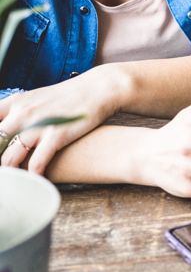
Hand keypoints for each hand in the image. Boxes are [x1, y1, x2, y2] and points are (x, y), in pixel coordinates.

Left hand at [0, 66, 130, 172]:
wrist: (99, 88)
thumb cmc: (67, 97)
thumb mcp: (35, 99)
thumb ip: (15, 114)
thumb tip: (4, 131)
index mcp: (15, 103)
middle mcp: (22, 113)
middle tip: (4, 173)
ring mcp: (39, 125)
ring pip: (9, 159)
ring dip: (9, 174)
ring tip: (12, 183)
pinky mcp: (57, 135)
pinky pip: (36, 163)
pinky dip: (32, 176)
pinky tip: (33, 182)